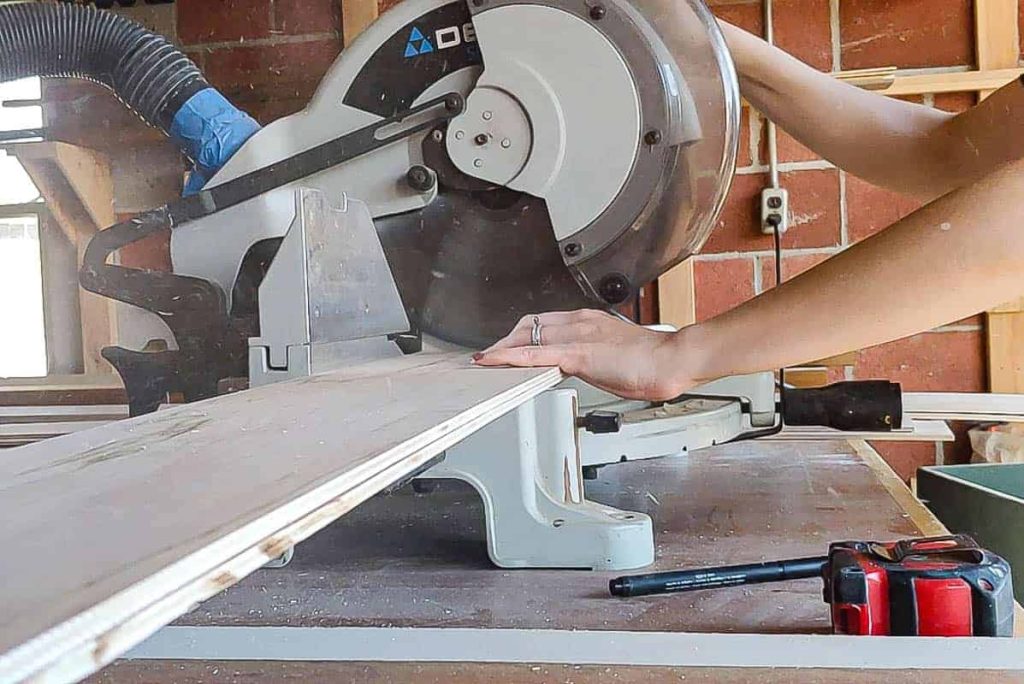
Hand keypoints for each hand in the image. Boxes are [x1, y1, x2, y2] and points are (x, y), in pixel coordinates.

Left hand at [472, 309, 692, 400]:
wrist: (673, 361)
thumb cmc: (652, 362)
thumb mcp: (613, 356)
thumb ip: (592, 357)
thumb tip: (580, 366)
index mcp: (589, 321)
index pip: (544, 323)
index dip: (521, 335)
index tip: (509, 346)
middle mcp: (580, 322)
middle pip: (530, 327)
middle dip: (507, 341)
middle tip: (492, 357)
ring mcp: (578, 336)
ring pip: (528, 337)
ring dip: (503, 349)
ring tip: (486, 361)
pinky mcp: (578, 353)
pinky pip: (535, 354)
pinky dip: (510, 357)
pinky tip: (495, 361)